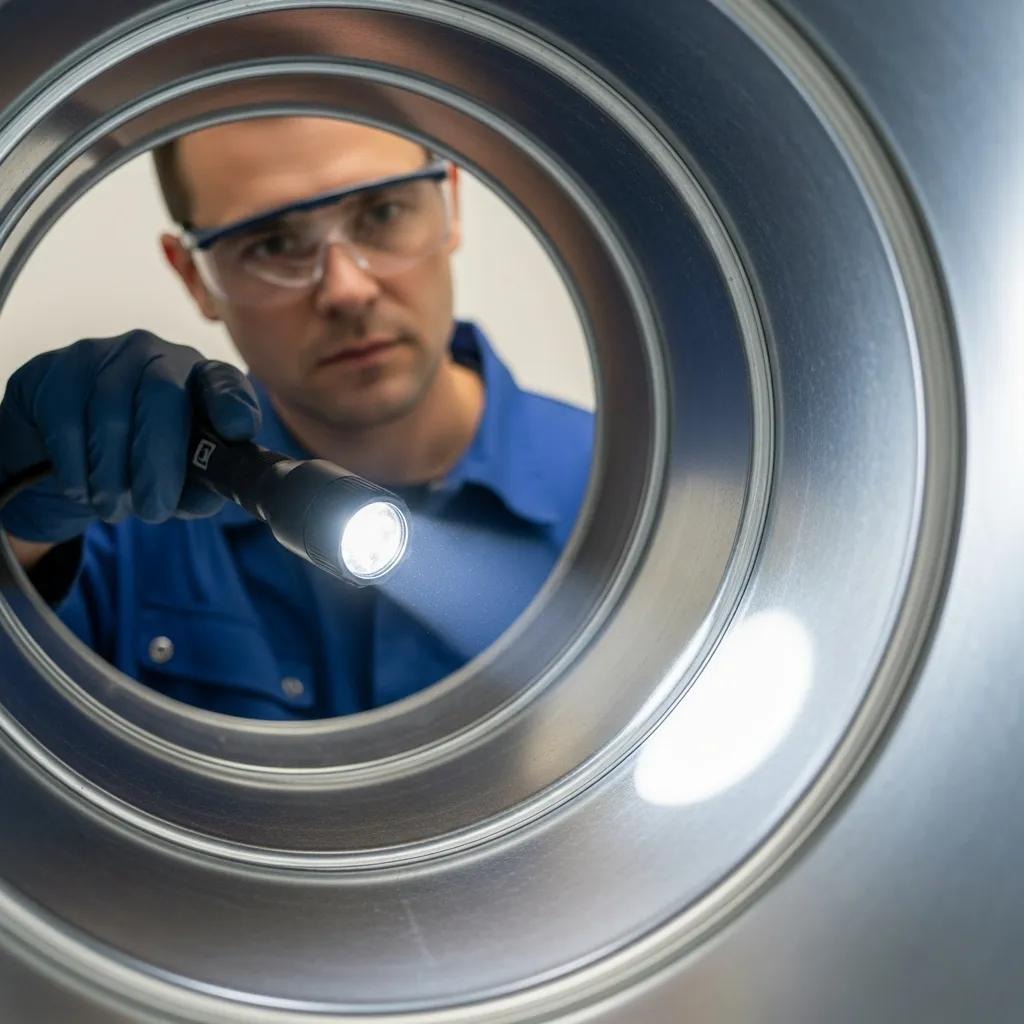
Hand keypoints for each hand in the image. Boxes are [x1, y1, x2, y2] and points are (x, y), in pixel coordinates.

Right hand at [0, 330, 260, 542]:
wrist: (63, 450)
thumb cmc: (139, 463)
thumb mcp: (177, 481)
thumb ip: (200, 487)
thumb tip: (208, 494)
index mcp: (200, 380)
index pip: (223, 381)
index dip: (232, 402)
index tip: (237, 431)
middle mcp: (156, 356)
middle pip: (162, 394)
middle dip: (159, 460)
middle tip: (153, 510)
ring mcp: (104, 355)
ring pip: (110, 413)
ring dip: (112, 475)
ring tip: (114, 508)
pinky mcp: (55, 369)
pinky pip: (66, 422)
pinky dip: (75, 468)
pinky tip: (82, 489)